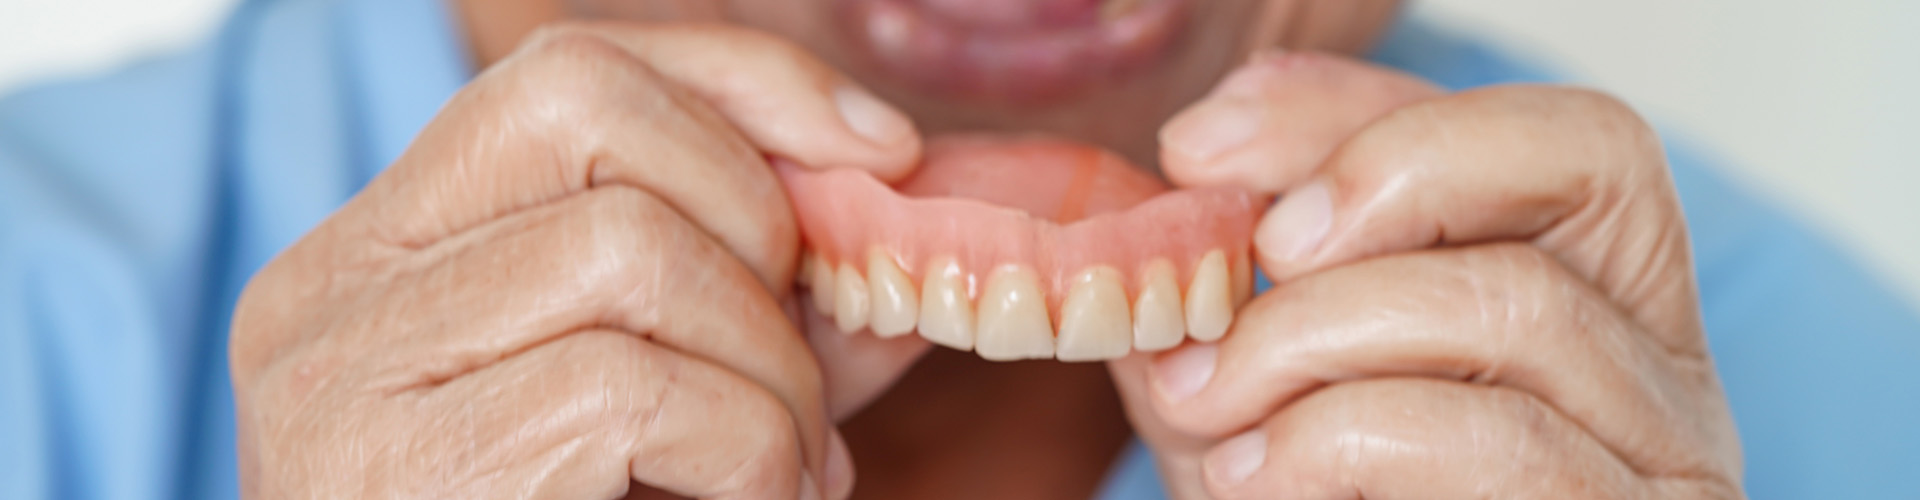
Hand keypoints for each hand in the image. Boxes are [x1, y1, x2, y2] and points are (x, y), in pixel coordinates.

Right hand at [230, 23, 926, 498]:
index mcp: (384, 256)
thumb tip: (899, 221)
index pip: (564, 71)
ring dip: (765, 369)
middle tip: (796, 368)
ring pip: (630, 251)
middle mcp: (330, 290)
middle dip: (755, 225)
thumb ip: (758, 315)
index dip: (740, 81)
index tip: (876, 147)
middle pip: (589, 115)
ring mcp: (343, 377)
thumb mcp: (670, 409)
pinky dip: (745, 451)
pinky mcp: (399, 469)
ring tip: (780, 470)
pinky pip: (635, 386)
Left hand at [1110, 52, 1743, 498]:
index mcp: (1587, 300)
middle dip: (1362, 195)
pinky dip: (1345, 441)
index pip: (1541, 130)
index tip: (1202, 153)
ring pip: (1523, 306)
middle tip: (1228, 280)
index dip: (1365, 113)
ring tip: (1213, 407)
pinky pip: (1506, 447)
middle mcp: (1658, 370)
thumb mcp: (1270, 396)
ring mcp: (1661, 465)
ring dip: (1318, 338)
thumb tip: (1191, 182)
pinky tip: (1260, 480)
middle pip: (1572, 170)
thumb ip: (1241, 295)